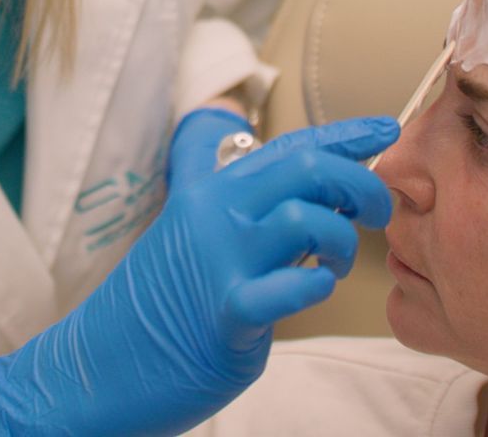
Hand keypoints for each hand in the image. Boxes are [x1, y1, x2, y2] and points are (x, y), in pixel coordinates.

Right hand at [0, 116, 397, 435]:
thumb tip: (239, 135)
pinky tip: (315, 289)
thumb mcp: (182, 222)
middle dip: (361, 182)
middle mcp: (216, 213)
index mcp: (211, 190)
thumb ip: (213, 179)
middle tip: (375, 211)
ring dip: (341, 241)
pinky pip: (290, 289)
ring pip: (307, 219)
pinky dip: (316, 287)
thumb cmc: (157, 295)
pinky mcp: (227, 312)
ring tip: (334, 263)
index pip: (290, 145)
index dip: (345, 133)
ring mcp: (221, 260)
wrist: (101, 361)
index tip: (386, 127)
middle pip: (306, 168)